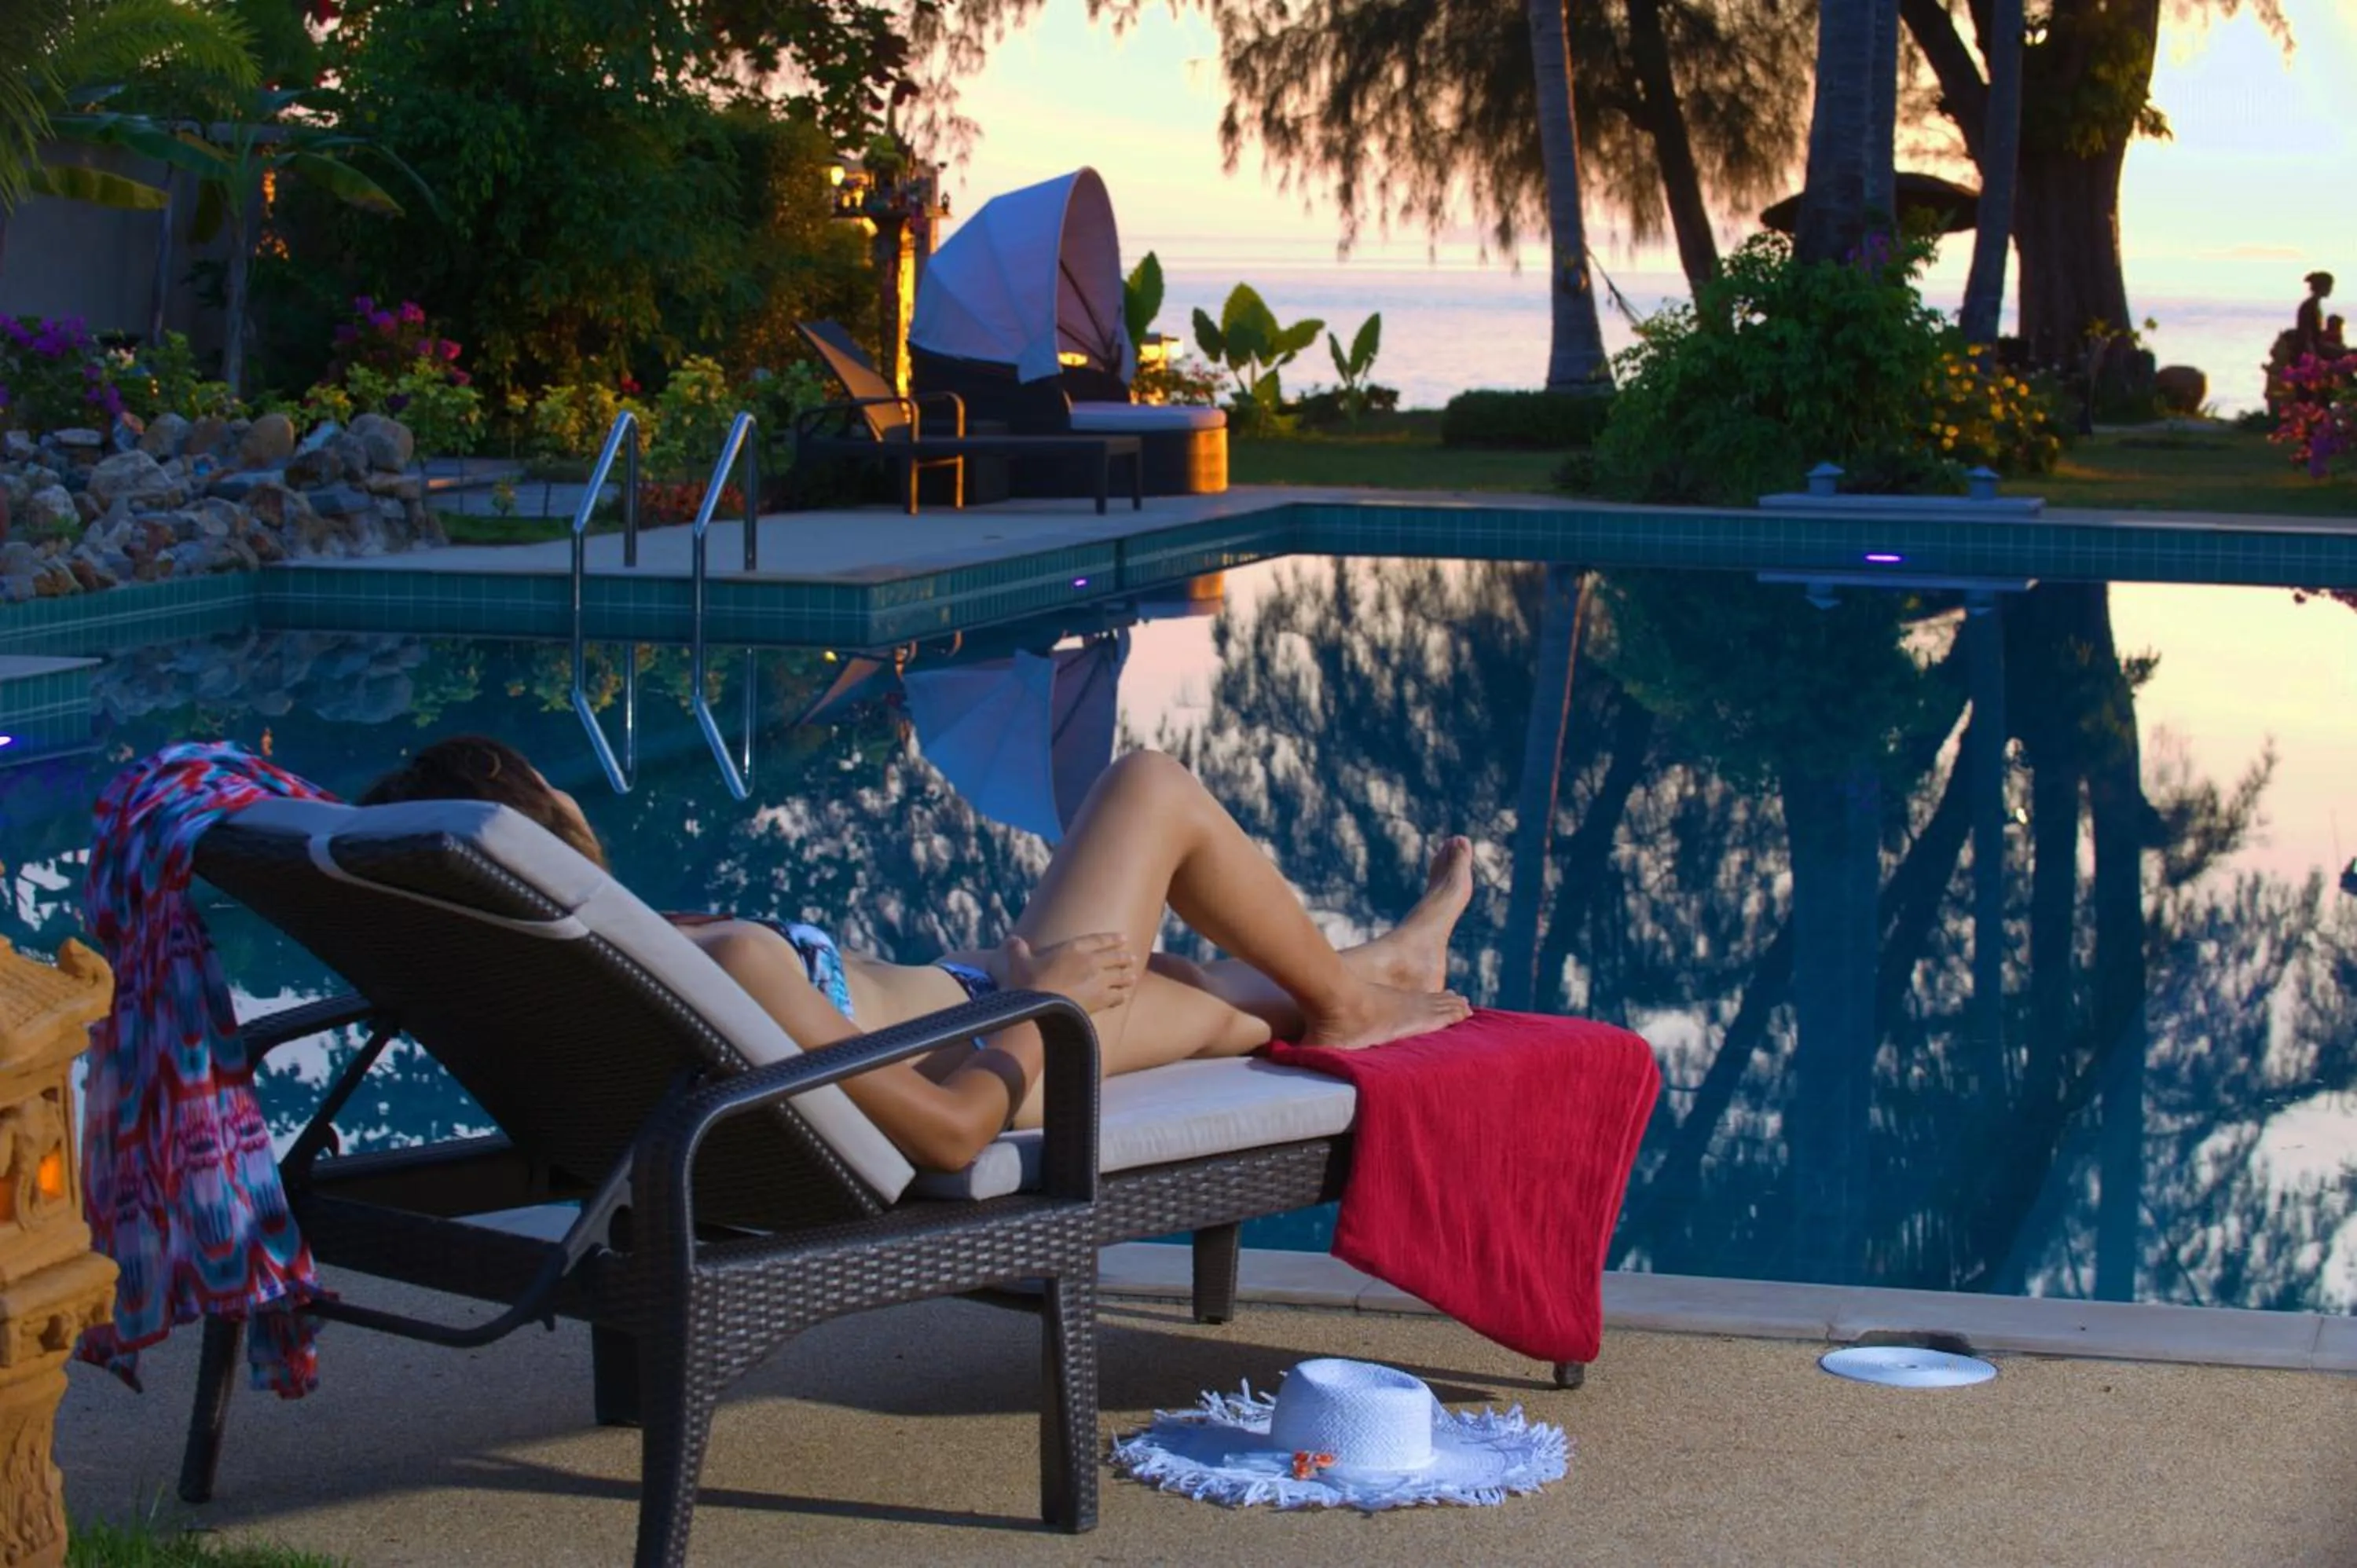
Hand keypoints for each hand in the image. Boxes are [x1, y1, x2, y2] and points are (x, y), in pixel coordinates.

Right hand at [1002, 933, 1137, 1014]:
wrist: (1041, 1007)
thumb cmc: (1029, 984)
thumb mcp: (1019, 963)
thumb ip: (1018, 949)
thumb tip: (1012, 940)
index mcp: (1074, 948)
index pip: (1099, 940)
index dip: (1112, 938)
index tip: (1123, 937)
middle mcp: (1091, 962)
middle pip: (1114, 957)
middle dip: (1124, 957)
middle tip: (1131, 957)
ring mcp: (1098, 981)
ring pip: (1120, 976)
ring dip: (1127, 975)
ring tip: (1133, 975)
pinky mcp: (1100, 1000)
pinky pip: (1117, 996)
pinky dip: (1122, 995)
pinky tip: (1124, 996)